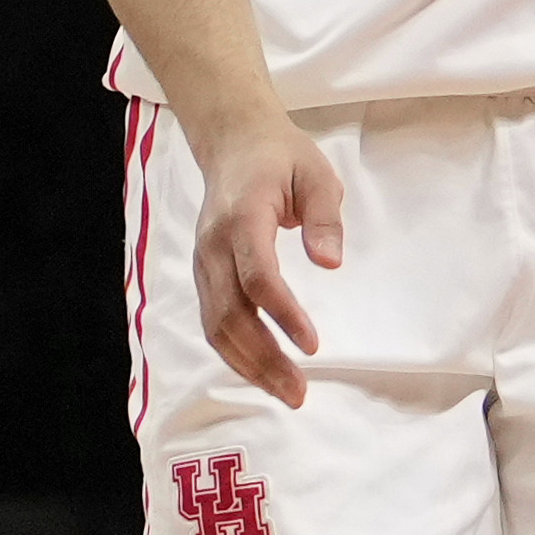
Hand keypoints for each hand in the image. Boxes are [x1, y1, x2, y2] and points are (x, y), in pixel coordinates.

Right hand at [188, 119, 348, 402]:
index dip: (283, 315)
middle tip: (299, 391)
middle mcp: (214, 245)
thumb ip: (324, 217)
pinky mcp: (204, 274)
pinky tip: (262, 373)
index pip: (257, 277)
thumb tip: (330, 262)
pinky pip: (213, 321)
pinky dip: (235, 353)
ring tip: (286, 392)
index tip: (312, 344)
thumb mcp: (317, 174)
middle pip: (232, 314)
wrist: (233, 142)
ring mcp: (204, 262)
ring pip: (217, 326)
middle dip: (265, 358)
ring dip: (249, 365)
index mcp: (242, 218)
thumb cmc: (281, 158)